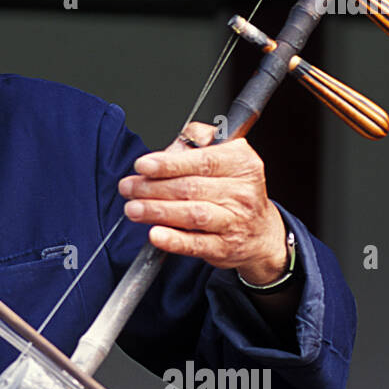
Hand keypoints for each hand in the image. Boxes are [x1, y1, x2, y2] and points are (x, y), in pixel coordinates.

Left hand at [117, 122, 288, 284]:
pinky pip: (197, 244)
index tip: (143, 165)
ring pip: (193, 215)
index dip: (169, 163)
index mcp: (241, 163)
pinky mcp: (225, 248)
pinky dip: (174, 240)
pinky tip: (155, 234)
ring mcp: (235, 221)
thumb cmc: (233, 190)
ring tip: (133, 208)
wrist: (260, 233)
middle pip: (191, 188)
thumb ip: (198, 141)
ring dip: (158, 211)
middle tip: (128, 187)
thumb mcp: (226, 156)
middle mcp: (242, 192)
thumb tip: (173, 145)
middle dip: (153, 187)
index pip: (202, 161)